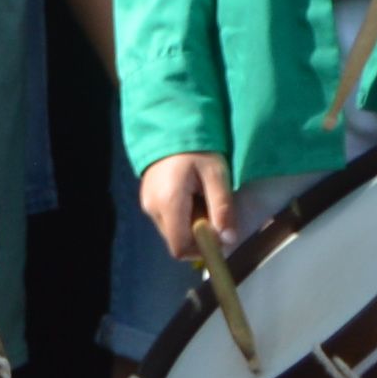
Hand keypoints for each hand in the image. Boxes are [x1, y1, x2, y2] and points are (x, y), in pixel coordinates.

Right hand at [139, 151, 237, 268]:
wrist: (171, 127)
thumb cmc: (197, 149)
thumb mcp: (217, 175)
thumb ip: (222, 208)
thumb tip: (228, 240)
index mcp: (169, 203)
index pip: (180, 247)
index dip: (201, 251)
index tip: (219, 237)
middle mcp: (153, 208)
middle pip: (177, 241)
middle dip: (199, 236)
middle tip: (214, 213)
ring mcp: (147, 204)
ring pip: (172, 231)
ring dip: (191, 227)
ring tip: (202, 201)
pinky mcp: (148, 200)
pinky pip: (167, 220)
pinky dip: (182, 218)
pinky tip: (191, 197)